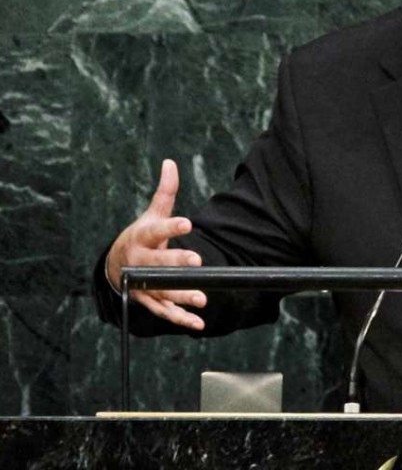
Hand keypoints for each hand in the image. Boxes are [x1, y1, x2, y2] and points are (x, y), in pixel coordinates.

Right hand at [106, 159, 206, 329]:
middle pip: (157, 264)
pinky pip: (164, 312)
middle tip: (196, 261)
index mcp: (142, 238)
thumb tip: (170, 163)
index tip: (187, 223)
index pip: (156, 231)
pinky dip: (181, 319)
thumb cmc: (141, 237)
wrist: (116, 266)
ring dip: (181, 296)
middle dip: (176, 263)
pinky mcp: (148, 301)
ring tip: (202, 298)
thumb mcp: (151, 214)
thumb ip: (165, 192)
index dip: (171, 227)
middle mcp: (140, 263)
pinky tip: (198, 322)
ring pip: (162, 291)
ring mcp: (142, 284)